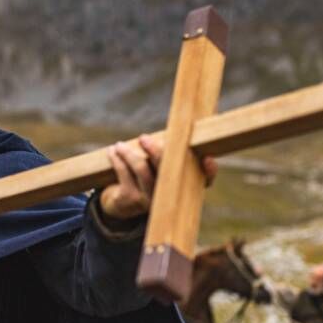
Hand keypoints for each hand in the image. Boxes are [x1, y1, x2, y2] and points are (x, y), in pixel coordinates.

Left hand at [99, 134, 218, 219]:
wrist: (122, 203)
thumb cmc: (148, 174)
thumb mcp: (161, 164)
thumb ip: (171, 149)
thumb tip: (183, 119)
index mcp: (183, 186)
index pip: (205, 180)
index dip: (209, 171)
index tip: (208, 159)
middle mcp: (170, 195)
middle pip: (166, 170)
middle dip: (155, 151)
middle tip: (143, 137)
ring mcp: (151, 200)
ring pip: (142, 169)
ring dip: (128, 153)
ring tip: (120, 145)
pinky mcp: (132, 200)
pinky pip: (124, 174)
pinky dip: (117, 159)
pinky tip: (113, 152)